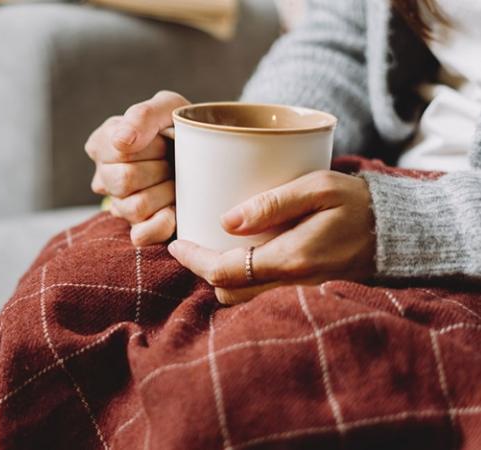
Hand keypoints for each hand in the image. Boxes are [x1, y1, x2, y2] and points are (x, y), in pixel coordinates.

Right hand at [85, 91, 189, 245]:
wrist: (209, 154)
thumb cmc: (182, 128)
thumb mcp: (168, 107)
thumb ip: (143, 115)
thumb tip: (122, 141)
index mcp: (103, 143)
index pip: (117, 151)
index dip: (149, 146)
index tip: (163, 139)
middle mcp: (104, 177)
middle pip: (122, 181)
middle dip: (158, 168)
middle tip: (172, 160)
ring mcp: (120, 205)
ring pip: (134, 207)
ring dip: (164, 193)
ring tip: (176, 181)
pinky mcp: (140, 228)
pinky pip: (141, 235)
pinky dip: (162, 223)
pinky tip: (175, 209)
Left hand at [167, 171, 375, 304]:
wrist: (400, 233)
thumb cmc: (359, 204)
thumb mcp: (318, 188)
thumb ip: (272, 203)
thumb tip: (226, 221)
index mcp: (290, 259)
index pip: (224, 271)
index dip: (193, 259)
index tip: (176, 243)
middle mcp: (291, 285)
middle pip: (227, 292)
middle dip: (204, 270)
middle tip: (192, 242)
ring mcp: (299, 294)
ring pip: (242, 299)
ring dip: (223, 278)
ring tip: (213, 248)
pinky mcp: (305, 294)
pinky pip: (261, 297)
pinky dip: (243, 282)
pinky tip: (242, 258)